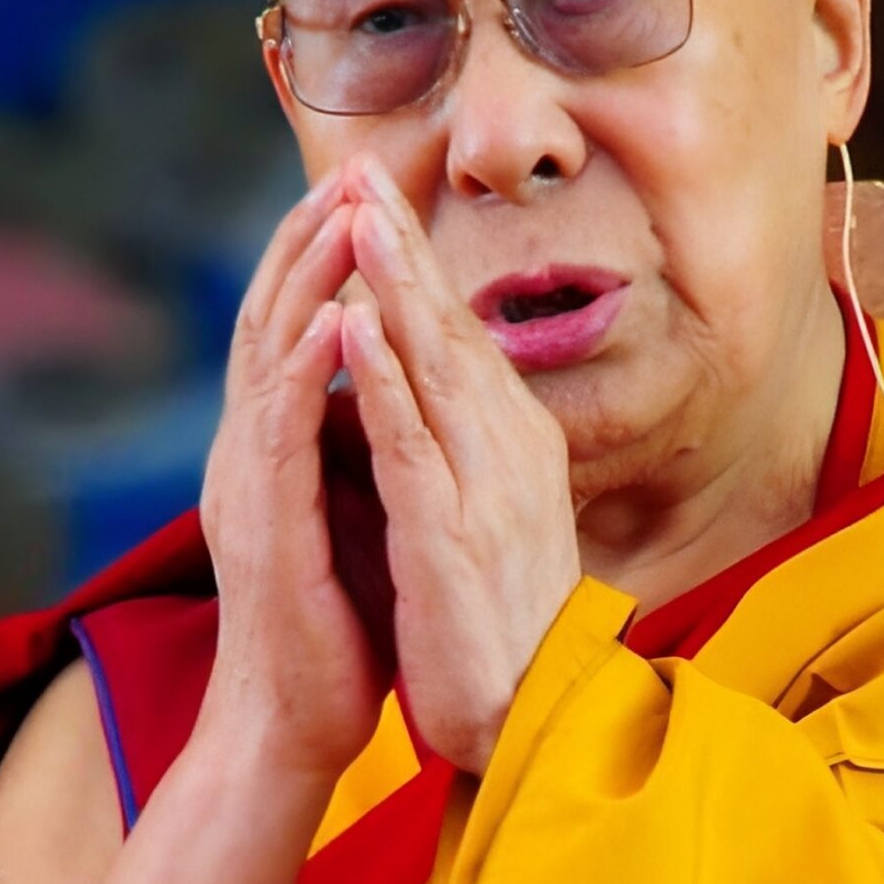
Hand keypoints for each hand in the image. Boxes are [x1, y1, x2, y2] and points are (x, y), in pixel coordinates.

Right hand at [199, 172, 384, 786]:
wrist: (288, 727)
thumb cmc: (328, 628)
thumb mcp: (348, 515)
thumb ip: (354, 449)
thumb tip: (385, 390)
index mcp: (272, 447)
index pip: (292, 328)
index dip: (321, 257)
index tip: (363, 192)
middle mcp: (249, 451)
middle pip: (271, 317)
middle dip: (311, 240)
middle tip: (352, 170)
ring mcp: (250, 485)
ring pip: (270, 357)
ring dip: (306, 281)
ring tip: (343, 215)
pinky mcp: (265, 528)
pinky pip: (280, 433)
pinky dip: (303, 370)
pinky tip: (329, 324)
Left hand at [339, 162, 581, 773]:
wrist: (529, 718)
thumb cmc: (500, 626)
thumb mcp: (485, 518)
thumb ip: (464, 450)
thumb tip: (433, 391)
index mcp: (513, 444)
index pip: (458, 332)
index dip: (416, 260)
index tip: (374, 193)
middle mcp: (509, 449)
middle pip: (450, 326)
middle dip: (402, 244)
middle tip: (362, 166)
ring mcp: (485, 488)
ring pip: (435, 366)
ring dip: (393, 285)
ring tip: (355, 213)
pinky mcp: (453, 534)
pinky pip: (412, 441)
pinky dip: (382, 378)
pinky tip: (353, 327)